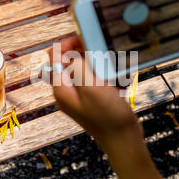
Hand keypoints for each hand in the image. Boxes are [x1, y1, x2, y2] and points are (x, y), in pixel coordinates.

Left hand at [48, 36, 143, 152]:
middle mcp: (68, 92)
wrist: (124, 140)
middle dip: (85, 53)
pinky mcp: (93, 98)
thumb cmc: (109, 118)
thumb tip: (68, 53)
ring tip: (111, 70)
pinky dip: (106, 75)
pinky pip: (96, 79)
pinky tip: (117, 82)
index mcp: (62, 89)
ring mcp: (80, 95)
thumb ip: (77, 67)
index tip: (82, 38)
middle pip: (69, 61)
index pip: (54, 58)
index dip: (66, 44)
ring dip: (98, 64)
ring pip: (85, 69)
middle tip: (101, 51)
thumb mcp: (91, 87)